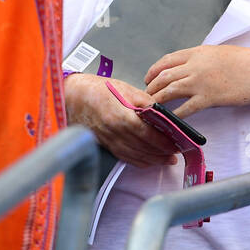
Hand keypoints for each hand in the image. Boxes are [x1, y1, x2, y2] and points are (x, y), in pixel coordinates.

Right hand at [64, 73, 178, 168]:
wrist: (71, 97)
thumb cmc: (96, 89)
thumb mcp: (124, 88)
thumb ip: (144, 101)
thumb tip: (161, 112)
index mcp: (120, 116)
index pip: (147, 134)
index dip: (163, 141)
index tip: (177, 143)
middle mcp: (114, 132)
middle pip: (143, 147)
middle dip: (162, 152)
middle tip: (177, 152)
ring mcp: (108, 141)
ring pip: (135, 156)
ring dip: (153, 160)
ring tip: (167, 159)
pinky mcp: (105, 144)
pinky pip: (125, 157)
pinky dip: (139, 161)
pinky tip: (149, 161)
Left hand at [144, 45, 249, 119]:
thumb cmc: (243, 62)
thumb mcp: (218, 52)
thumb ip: (201, 57)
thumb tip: (190, 63)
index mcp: (196, 53)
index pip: (166, 60)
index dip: (153, 70)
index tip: (148, 77)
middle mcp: (194, 66)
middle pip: (163, 76)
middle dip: (151, 87)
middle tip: (147, 95)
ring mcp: (199, 83)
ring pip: (169, 91)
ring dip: (157, 100)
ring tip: (152, 107)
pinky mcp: (207, 99)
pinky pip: (184, 108)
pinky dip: (174, 114)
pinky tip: (169, 119)